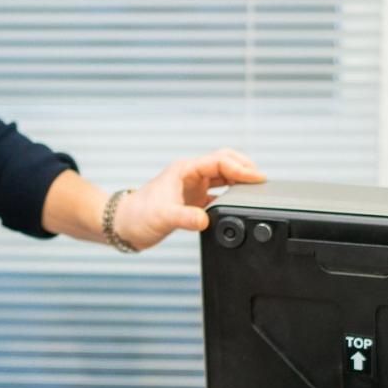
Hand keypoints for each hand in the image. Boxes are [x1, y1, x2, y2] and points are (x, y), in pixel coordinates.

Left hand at [111, 148, 263, 250]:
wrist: (124, 226)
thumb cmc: (138, 216)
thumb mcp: (163, 216)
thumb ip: (185, 218)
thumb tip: (205, 220)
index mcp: (185, 169)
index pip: (220, 161)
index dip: (241, 168)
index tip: (258, 179)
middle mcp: (191, 174)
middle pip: (225, 162)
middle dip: (245, 168)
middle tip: (263, 182)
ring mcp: (193, 186)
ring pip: (224, 176)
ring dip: (240, 181)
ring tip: (258, 190)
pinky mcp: (193, 199)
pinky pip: (219, 193)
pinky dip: (231, 196)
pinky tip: (240, 204)